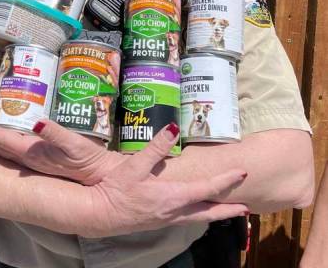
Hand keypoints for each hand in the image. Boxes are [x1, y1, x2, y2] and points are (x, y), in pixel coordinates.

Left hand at [0, 116, 121, 184]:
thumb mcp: (74, 146)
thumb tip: (37, 123)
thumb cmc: (90, 163)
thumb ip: (56, 134)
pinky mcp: (41, 158)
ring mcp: (32, 159)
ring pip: (0, 147)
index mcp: (31, 153)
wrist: (103, 185)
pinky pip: (12, 148)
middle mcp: (27, 157)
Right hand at [85, 126, 248, 236]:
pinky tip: (197, 210)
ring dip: (216, 214)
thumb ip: (156, 147)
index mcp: (173, 196)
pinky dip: (200, 215)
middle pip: (209, 212)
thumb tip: (173, 127)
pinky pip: (188, 219)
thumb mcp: (135, 165)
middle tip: (247, 208)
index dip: (226, 180)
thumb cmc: (117, 189)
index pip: (207, 188)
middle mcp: (175, 211)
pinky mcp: (159, 221)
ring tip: (229, 211)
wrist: (100, 214)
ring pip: (199, 218)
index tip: (242, 173)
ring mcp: (167, 219)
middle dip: (229, 210)